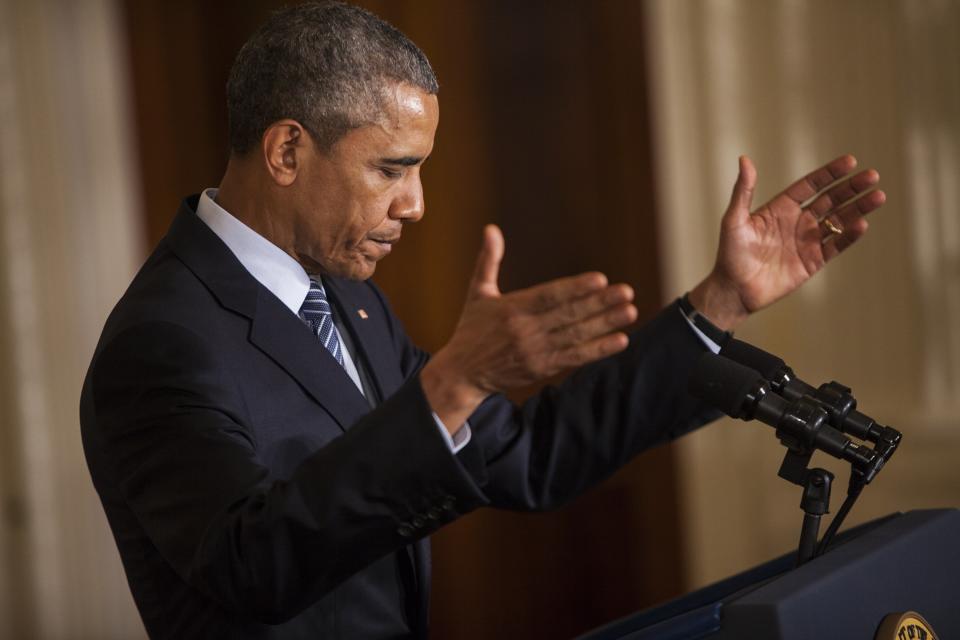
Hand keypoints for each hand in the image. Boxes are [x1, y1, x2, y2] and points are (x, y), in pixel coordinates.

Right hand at [420, 225, 637, 430]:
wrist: (462, 374)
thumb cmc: (471, 329)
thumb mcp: (477, 293)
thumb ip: (488, 261)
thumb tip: (491, 228)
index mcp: (511, 308)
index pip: (549, 296)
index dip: (575, 288)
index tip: (600, 279)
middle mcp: (524, 330)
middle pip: (568, 315)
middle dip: (599, 303)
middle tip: (627, 292)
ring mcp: (535, 351)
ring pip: (576, 336)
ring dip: (605, 324)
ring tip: (630, 311)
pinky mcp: (542, 369)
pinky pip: (575, 358)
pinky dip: (598, 350)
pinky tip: (620, 340)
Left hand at [690, 154, 885, 328]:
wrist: (734, 290)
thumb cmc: (730, 253)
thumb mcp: (734, 219)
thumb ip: (743, 191)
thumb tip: (745, 159)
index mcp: (781, 207)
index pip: (811, 185)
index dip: (830, 173)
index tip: (850, 162)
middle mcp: (797, 221)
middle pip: (831, 200)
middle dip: (851, 188)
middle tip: (872, 176)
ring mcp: (807, 241)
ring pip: (839, 221)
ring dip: (858, 209)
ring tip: (878, 196)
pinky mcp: (813, 261)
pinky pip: (836, 246)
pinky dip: (849, 235)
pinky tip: (862, 224)